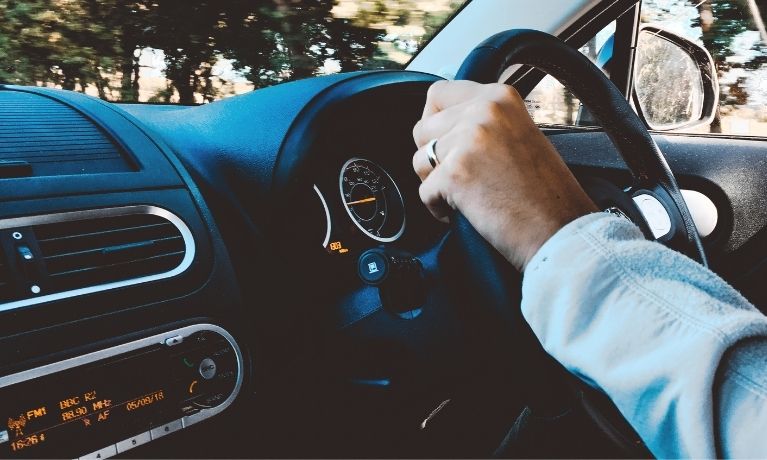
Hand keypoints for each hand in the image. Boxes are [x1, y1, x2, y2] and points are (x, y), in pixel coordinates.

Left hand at [412, 80, 596, 270]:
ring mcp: (468, 140)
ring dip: (434, 182)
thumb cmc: (545, 194)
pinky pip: (424, 191)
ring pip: (419, 160)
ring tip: (467, 195)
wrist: (560, 230)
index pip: (438, 93)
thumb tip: (441, 124)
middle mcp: (483, 111)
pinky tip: (468, 211)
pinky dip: (439, 208)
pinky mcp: (455, 173)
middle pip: (422, 128)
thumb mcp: (518, 135)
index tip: (444, 142)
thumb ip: (483, 122)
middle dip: (433, 156)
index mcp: (500, 97)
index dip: (434, 121)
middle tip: (461, 177)